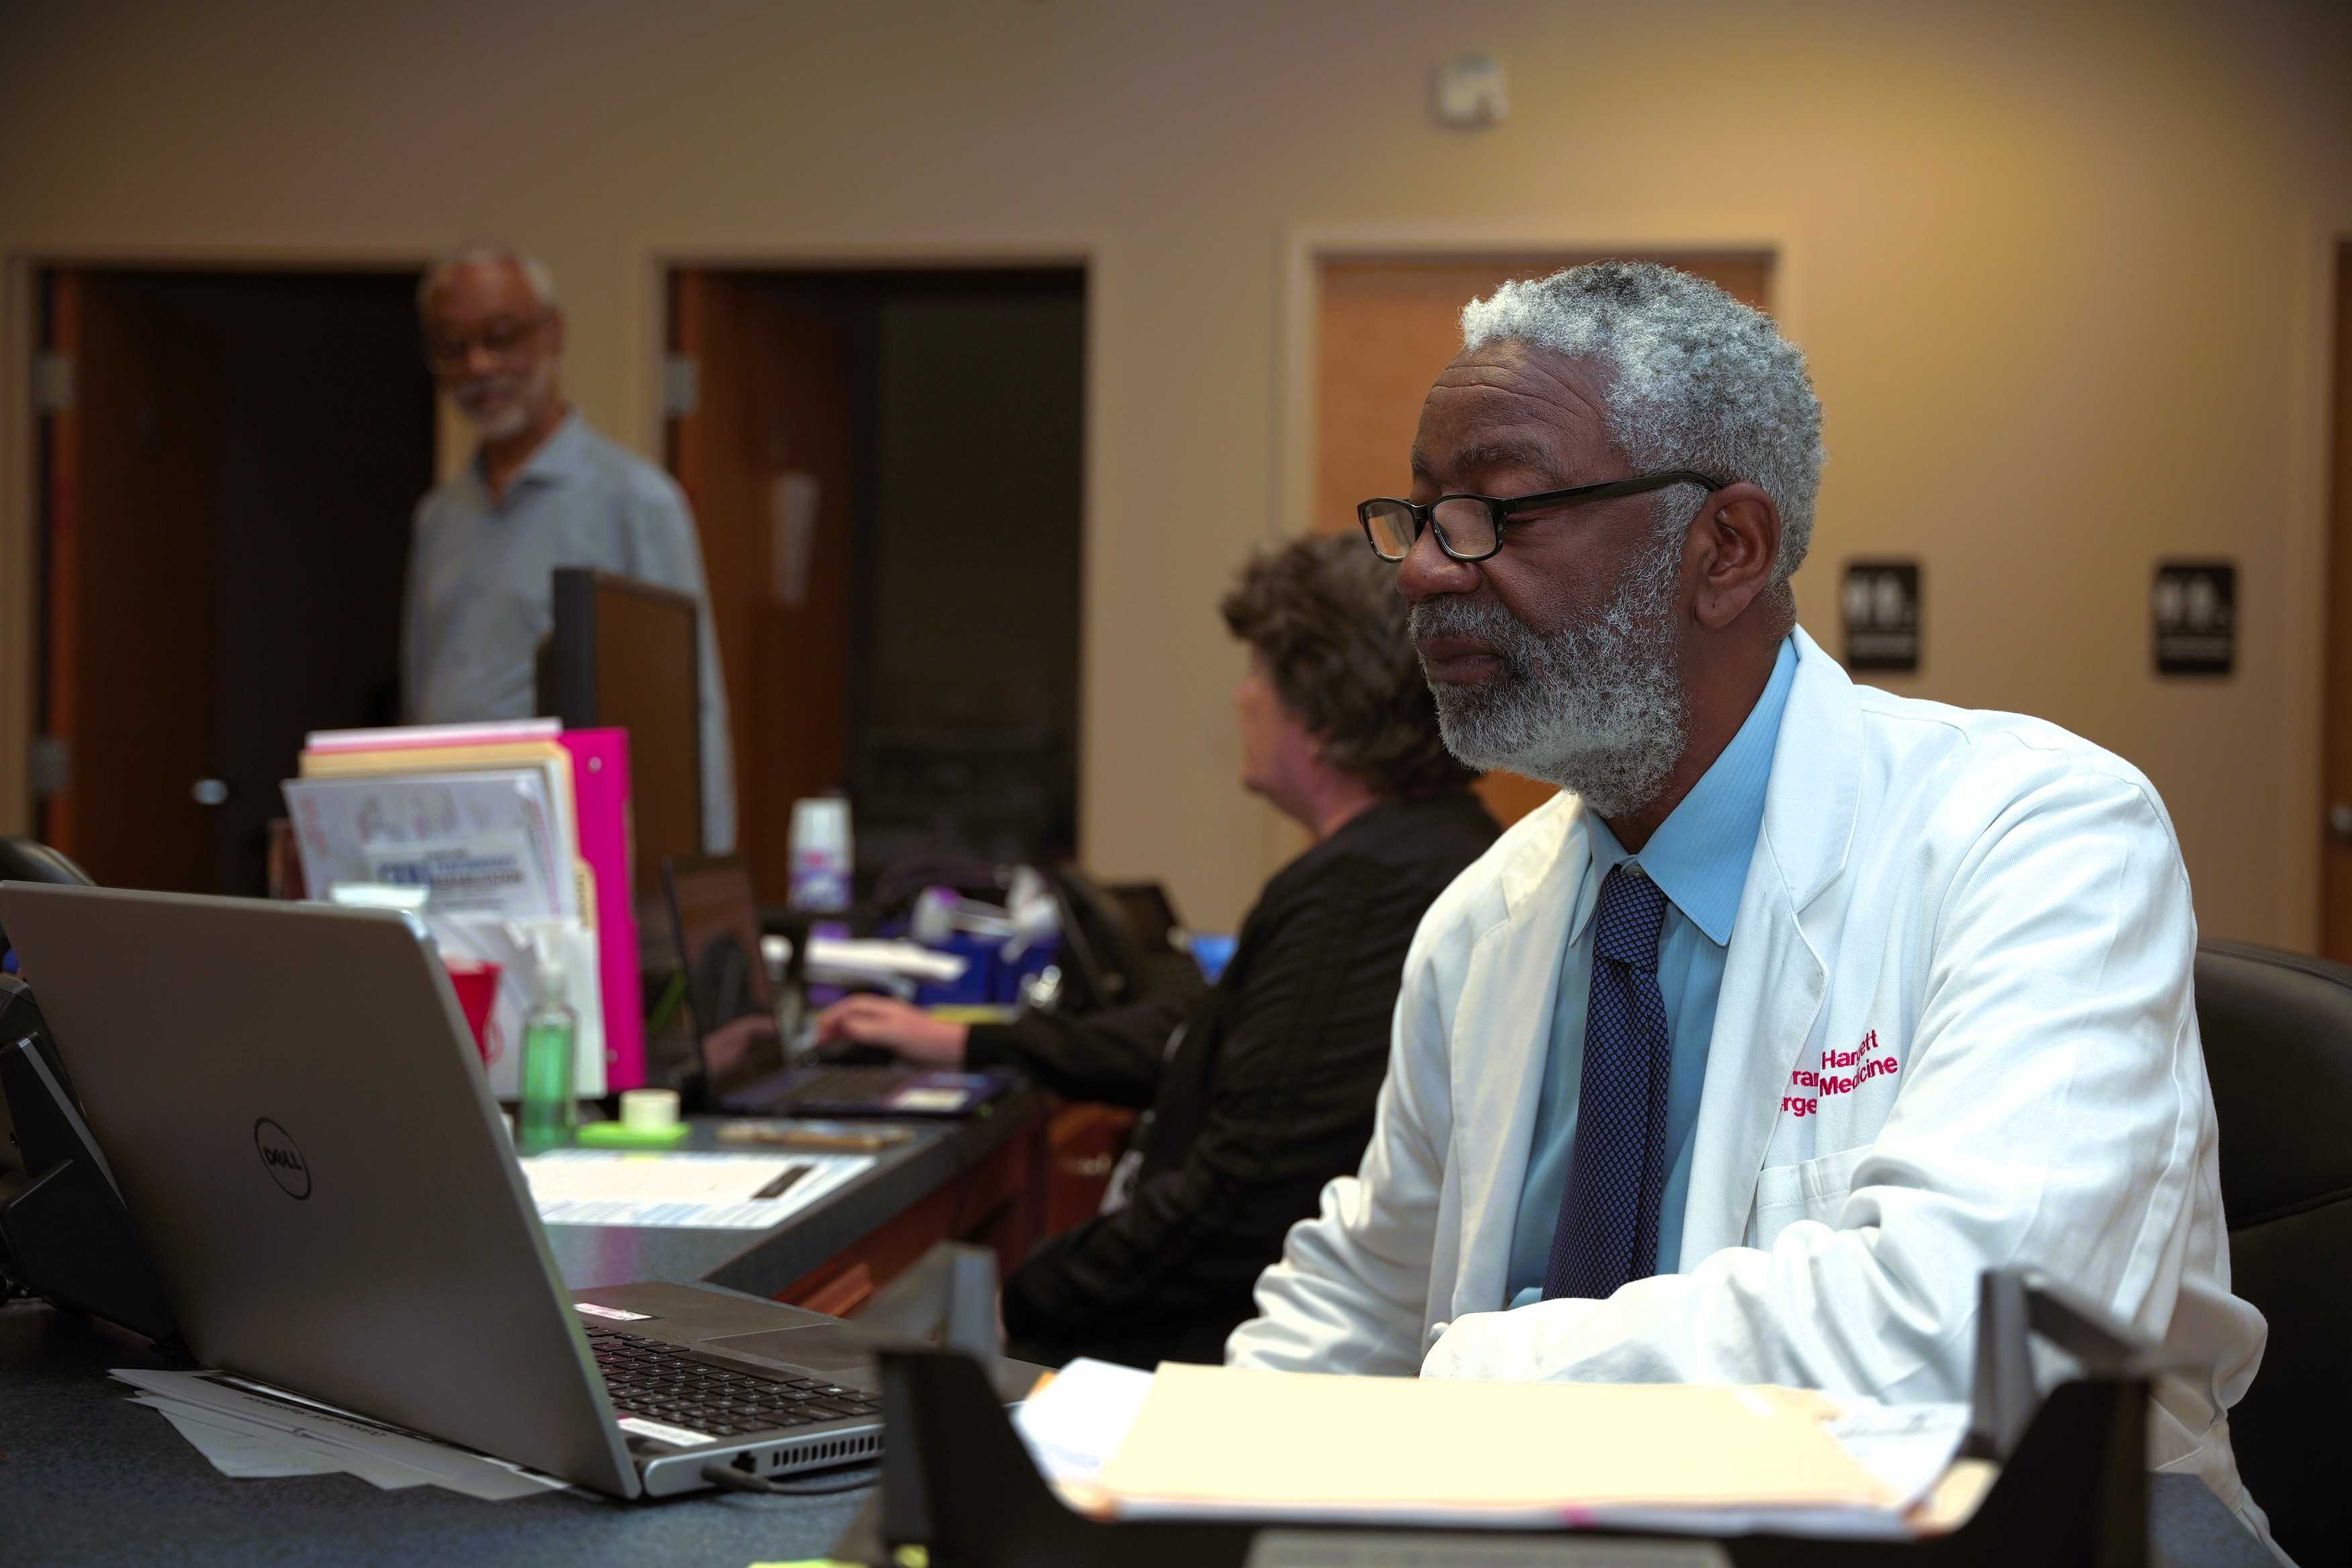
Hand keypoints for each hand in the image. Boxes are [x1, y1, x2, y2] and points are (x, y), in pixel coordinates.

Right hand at [814, 995, 968, 1065]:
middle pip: (853, 1016)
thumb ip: (868, 1028)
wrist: (954, 1053)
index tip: (819, 1028)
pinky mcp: (894, 1045)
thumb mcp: (895, 1033)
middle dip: (834, 1025)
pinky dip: (856, 1047)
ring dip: (843, 1035)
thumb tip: (844, 1025)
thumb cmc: (930, 1038)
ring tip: (829, 1046)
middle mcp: (885, 1018)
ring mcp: (889, 1031)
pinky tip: (852, 1056)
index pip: (851, 1006)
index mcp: (884, 1009)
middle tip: (819, 1039)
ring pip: (859, 1029)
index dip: (833, 1015)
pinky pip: (869, 1043)